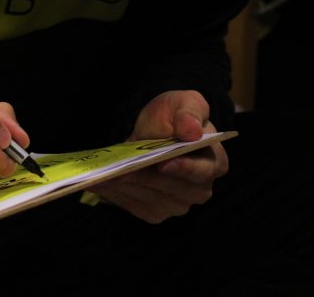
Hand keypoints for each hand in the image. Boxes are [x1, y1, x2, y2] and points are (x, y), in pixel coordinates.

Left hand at [92, 90, 227, 223]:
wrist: (153, 129)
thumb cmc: (174, 116)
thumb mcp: (184, 102)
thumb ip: (190, 112)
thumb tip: (193, 130)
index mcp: (214, 162)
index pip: (202, 171)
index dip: (184, 169)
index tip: (163, 163)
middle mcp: (199, 189)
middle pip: (172, 190)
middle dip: (145, 179)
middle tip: (121, 170)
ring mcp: (177, 204)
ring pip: (151, 200)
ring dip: (126, 188)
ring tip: (103, 176)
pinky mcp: (155, 211)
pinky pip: (134, 206)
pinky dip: (116, 195)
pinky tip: (100, 183)